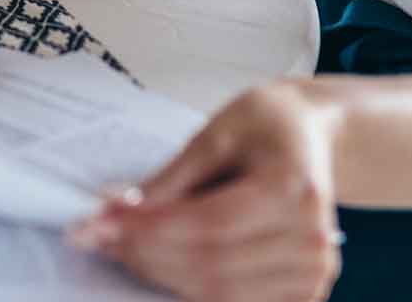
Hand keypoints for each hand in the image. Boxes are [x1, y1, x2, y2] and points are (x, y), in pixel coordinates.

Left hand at [67, 82, 343, 301]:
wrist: (312, 137)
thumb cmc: (266, 126)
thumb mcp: (215, 133)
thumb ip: (170, 179)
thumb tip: (117, 211)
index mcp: (293, 189)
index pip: (209, 225)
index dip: (148, 230)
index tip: (98, 224)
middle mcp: (312, 240)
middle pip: (211, 266)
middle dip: (145, 254)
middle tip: (98, 237)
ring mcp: (313, 274)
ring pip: (218, 294)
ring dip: (161, 275)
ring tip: (122, 248)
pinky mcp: (305, 294)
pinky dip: (191, 289)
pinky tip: (160, 264)